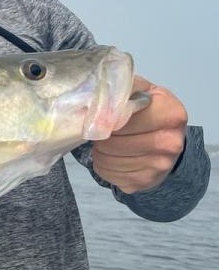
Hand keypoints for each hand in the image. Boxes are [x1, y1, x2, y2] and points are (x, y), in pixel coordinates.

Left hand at [92, 76, 187, 193]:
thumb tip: (102, 87)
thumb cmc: (150, 111)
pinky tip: (109, 156)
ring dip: (98, 151)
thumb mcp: (144, 91)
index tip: (101, 115)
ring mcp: (160, 166)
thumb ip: (126, 86)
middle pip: (113, 142)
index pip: (123, 118)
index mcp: (171, 114)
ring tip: (103, 143)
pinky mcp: (145, 182)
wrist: (167, 140)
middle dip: (99, 136)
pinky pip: (109, 175)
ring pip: (108, 160)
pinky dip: (102, 165)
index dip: (105, 117)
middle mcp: (171, 143)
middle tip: (99, 131)